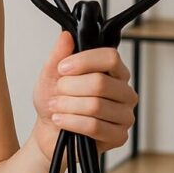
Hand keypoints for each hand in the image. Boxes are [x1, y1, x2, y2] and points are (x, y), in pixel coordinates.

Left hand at [31, 30, 137, 162]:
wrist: (49, 131)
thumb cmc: (55, 102)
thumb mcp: (50, 75)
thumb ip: (59, 55)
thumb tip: (67, 36)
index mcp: (113, 73)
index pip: (110, 58)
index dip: (84, 61)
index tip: (62, 68)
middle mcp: (124, 92)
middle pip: (100, 83)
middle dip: (70, 88)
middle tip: (57, 92)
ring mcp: (124, 115)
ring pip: (95, 106)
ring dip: (68, 106)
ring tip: (56, 107)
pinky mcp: (118, 136)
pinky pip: (95, 126)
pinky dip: (71, 122)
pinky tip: (61, 120)